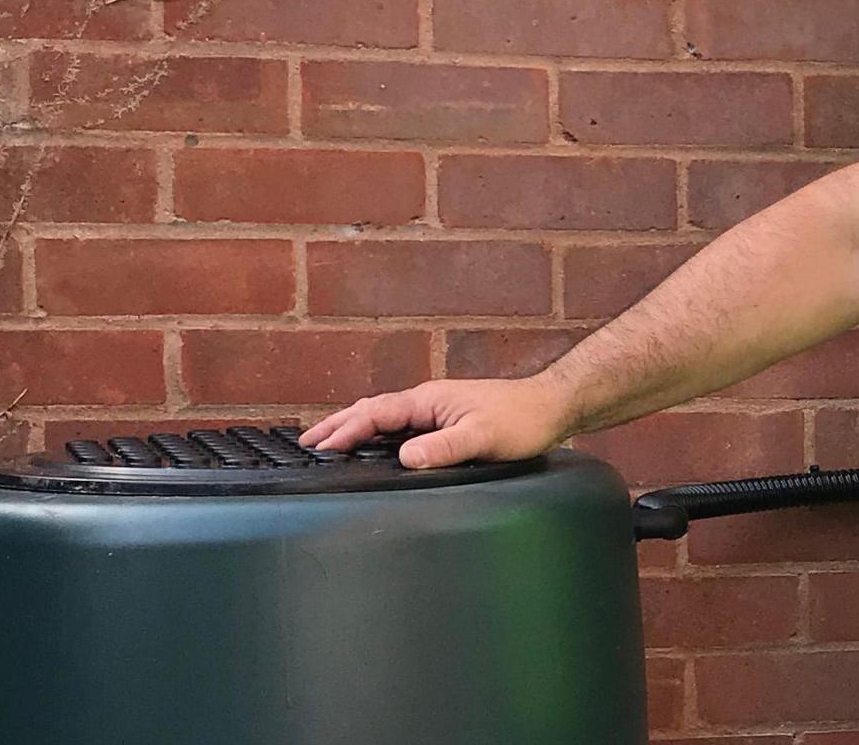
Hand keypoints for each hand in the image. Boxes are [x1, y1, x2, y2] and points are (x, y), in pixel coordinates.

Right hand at [299, 376, 574, 468]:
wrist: (551, 407)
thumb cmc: (521, 420)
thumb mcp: (482, 438)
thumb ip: (444, 447)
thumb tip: (405, 458)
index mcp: (428, 399)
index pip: (376, 414)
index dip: (346, 430)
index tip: (320, 448)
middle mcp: (428, 400)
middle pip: (372, 410)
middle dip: (339, 424)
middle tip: (307, 443)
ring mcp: (436, 408)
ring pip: (385, 416)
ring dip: (356, 426)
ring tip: (330, 442)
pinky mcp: (446, 418)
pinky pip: (401, 424)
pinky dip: (378, 431)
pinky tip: (377, 444)